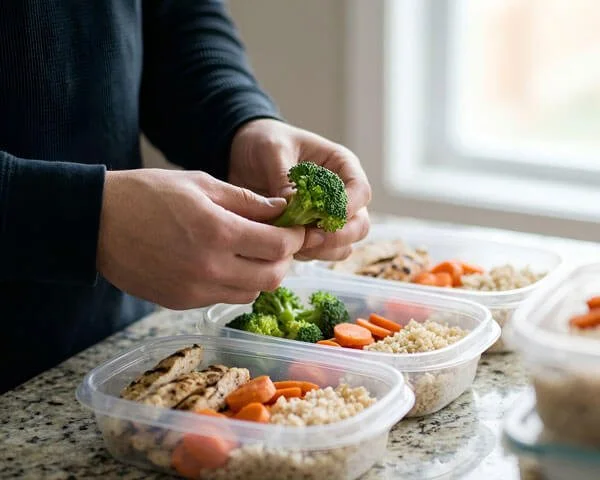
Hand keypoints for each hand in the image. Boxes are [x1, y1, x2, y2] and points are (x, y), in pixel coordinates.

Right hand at [97, 169, 304, 308]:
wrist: (96, 223)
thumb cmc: (147, 194)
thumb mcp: (201, 183)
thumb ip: (247, 200)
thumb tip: (282, 210)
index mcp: (218, 233)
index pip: (278, 245)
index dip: (296, 237)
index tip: (299, 228)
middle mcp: (211, 269)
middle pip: (272, 276)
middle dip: (284, 258)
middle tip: (279, 241)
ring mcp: (195, 291)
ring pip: (252, 293)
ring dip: (262, 274)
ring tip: (252, 252)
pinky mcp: (182, 303)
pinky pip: (224, 298)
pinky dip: (236, 284)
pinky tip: (225, 263)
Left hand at [229, 119, 371, 260]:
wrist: (243, 153)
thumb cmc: (264, 141)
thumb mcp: (272, 150)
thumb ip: (284, 177)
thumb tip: (294, 206)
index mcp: (341, 165)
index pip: (360, 191)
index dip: (348, 208)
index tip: (324, 217)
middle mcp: (342, 193)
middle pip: (360, 224)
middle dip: (337, 236)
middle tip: (308, 238)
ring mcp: (328, 215)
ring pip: (345, 245)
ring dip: (323, 250)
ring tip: (294, 243)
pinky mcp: (312, 231)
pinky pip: (322, 253)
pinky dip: (308, 254)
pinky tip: (286, 246)